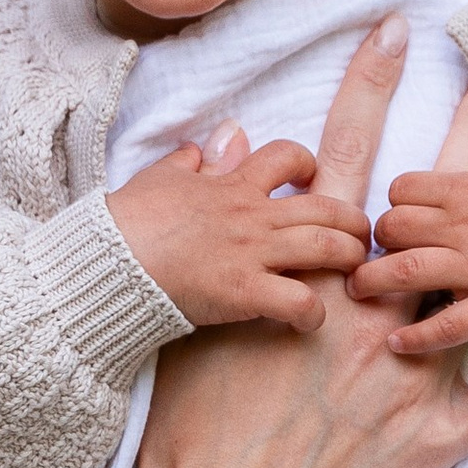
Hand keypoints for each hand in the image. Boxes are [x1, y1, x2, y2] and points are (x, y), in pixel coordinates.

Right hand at [107, 131, 370, 331]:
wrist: (108, 261)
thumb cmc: (126, 222)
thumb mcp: (158, 180)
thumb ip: (187, 163)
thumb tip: (203, 146)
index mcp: (231, 185)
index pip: (286, 155)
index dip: (307, 164)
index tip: (310, 180)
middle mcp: (251, 215)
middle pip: (326, 205)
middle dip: (353, 219)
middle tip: (359, 235)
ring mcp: (251, 253)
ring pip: (326, 247)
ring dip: (348, 259)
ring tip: (355, 272)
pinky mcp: (244, 293)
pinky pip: (299, 301)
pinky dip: (313, 314)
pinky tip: (310, 321)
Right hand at [118, 21, 467, 467]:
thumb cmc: (189, 437)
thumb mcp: (191, 324)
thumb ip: (214, 233)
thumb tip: (215, 146)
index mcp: (307, 280)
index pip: (344, 161)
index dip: (368, 90)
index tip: (393, 34)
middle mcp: (367, 315)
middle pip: (429, 209)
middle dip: (464, 141)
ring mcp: (407, 378)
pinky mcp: (432, 443)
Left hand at [352, 84, 467, 359]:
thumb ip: (467, 183)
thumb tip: (434, 183)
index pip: (402, 191)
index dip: (393, 206)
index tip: (396, 220)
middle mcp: (465, 228)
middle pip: (394, 228)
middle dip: (378, 241)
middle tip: (374, 254)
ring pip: (406, 271)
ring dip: (374, 281)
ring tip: (360, 290)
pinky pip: (446, 325)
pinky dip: (416, 337)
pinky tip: (396, 342)